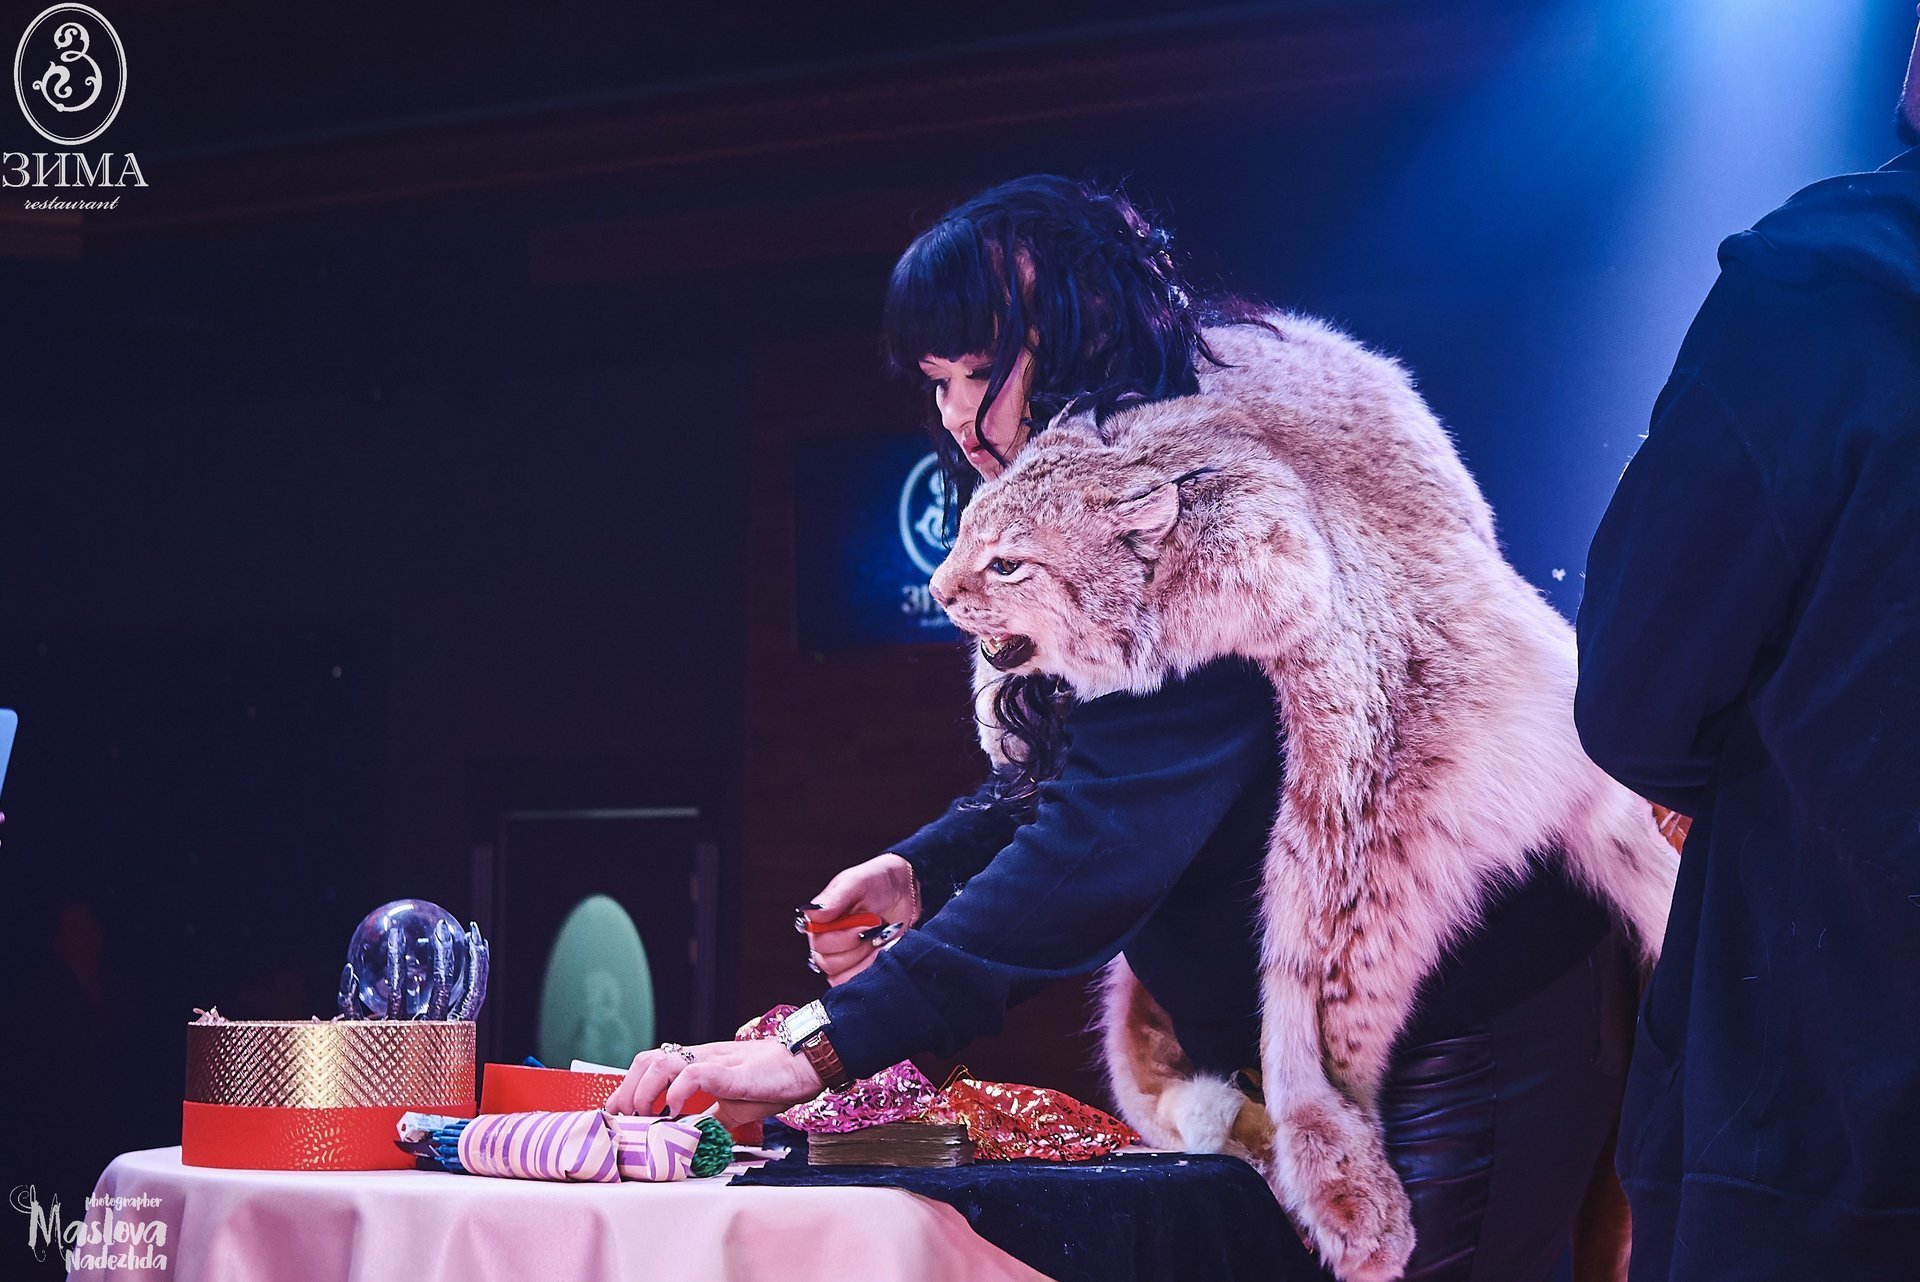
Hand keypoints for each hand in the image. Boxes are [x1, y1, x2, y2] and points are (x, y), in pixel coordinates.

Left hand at [605, 1037, 823, 1129]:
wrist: (804, 1065)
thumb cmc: (771, 1082)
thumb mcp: (734, 1107)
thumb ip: (711, 1120)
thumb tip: (692, 1141)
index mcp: (698, 1064)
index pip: (650, 1064)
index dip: (627, 1086)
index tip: (616, 1112)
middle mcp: (700, 1057)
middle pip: (647, 1060)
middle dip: (628, 1090)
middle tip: (626, 1118)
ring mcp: (714, 1062)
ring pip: (662, 1063)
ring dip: (646, 1091)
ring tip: (646, 1115)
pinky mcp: (730, 1071)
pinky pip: (694, 1073)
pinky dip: (677, 1092)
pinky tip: (675, 1110)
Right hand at [802, 853, 916, 984]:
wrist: (905, 892)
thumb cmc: (878, 882)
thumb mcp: (857, 882)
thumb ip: (834, 897)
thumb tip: (811, 914)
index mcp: (820, 922)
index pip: (818, 942)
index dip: (842, 938)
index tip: (866, 924)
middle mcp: (826, 942)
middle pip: (827, 962)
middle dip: (857, 946)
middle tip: (876, 928)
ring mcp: (842, 959)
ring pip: (839, 976)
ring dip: (865, 958)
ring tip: (880, 938)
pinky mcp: (857, 970)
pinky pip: (853, 983)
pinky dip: (871, 970)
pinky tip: (882, 952)